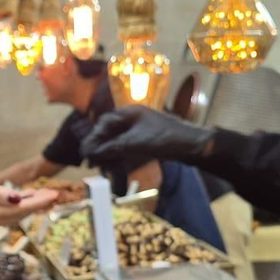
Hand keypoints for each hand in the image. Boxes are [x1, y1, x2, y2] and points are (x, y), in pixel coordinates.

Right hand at [0, 174, 57, 229]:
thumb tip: (17, 198)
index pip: (21, 209)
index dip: (39, 202)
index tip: (54, 194)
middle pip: (20, 214)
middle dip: (38, 205)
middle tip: (54, 195)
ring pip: (14, 215)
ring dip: (29, 206)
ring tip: (43, 196)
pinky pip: (5, 215)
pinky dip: (16, 207)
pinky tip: (21, 199)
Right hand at [81, 106, 215, 166]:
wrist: (193, 145)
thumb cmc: (165, 138)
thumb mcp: (135, 143)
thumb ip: (112, 147)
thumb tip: (90, 152)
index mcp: (130, 112)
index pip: (105, 123)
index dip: (93, 138)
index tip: (86, 152)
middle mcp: (133, 118)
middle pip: (110, 132)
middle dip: (99, 147)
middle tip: (90, 162)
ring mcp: (140, 129)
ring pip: (118, 141)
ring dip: (108, 154)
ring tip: (100, 167)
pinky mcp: (147, 141)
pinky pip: (127, 147)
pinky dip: (119, 157)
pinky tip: (114, 167)